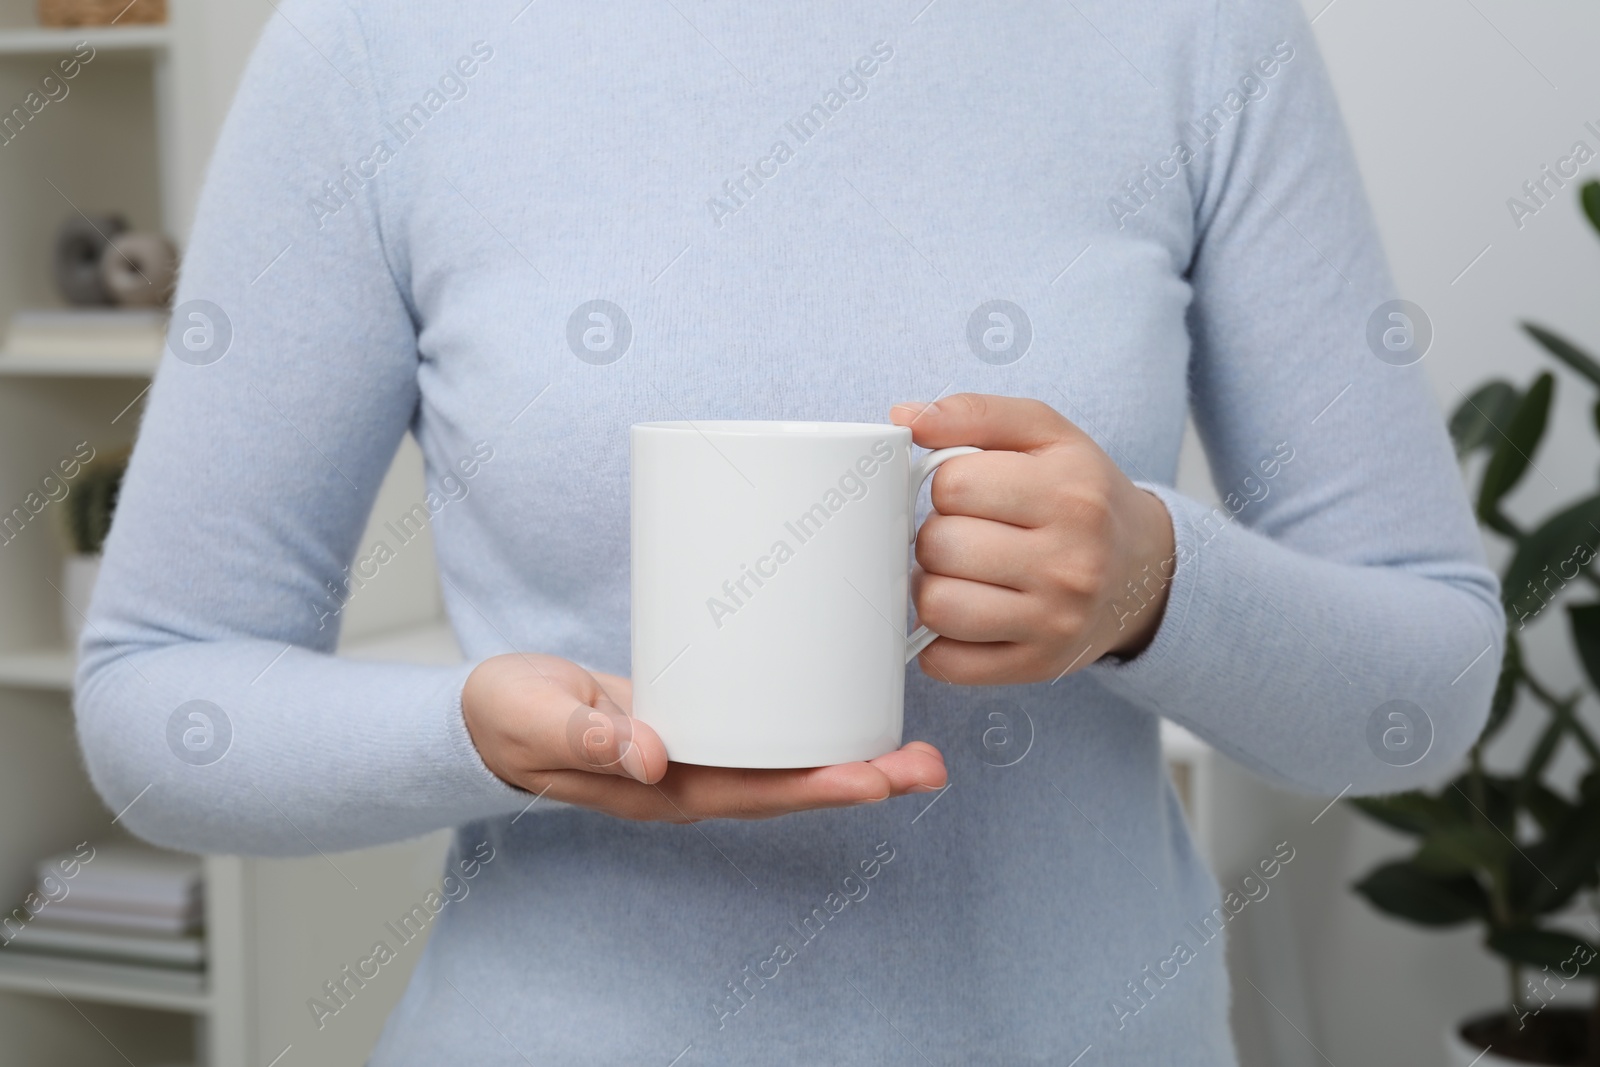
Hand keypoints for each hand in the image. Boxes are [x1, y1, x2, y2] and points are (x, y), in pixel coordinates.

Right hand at [461, 654, 947, 821]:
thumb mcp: (533, 719)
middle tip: (930, 763)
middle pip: (790, 785)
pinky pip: (765, 730)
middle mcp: (690, 778)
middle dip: (862, 777)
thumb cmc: (507, 719)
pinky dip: (811, 720)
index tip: (876, 777)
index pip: (753, 794)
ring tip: (916, 743)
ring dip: (851, 754)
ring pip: (786, 761)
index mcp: (659, 789)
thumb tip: (647, 755)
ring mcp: (698, 752)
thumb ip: (583, 735)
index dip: (817, 788)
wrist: (491, 711)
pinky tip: (848, 702)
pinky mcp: (699, 717)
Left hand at [891, 393, 1175, 684]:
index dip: (947, 484)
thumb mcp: (1045, 434)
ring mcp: (1055, 621)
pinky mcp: (1036, 665)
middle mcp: (1070, 562)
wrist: (1142, 570)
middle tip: (965, 535)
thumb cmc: (1081, 496)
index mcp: (1071, 493)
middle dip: (938, 536)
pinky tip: (965, 614)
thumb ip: (974, 414)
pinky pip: (946, 661)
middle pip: (939, 545)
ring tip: (960, 574)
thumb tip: (903, 417)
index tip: (970, 493)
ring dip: (932, 587)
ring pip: (936, 606)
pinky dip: (939, 640)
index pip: (953, 484)